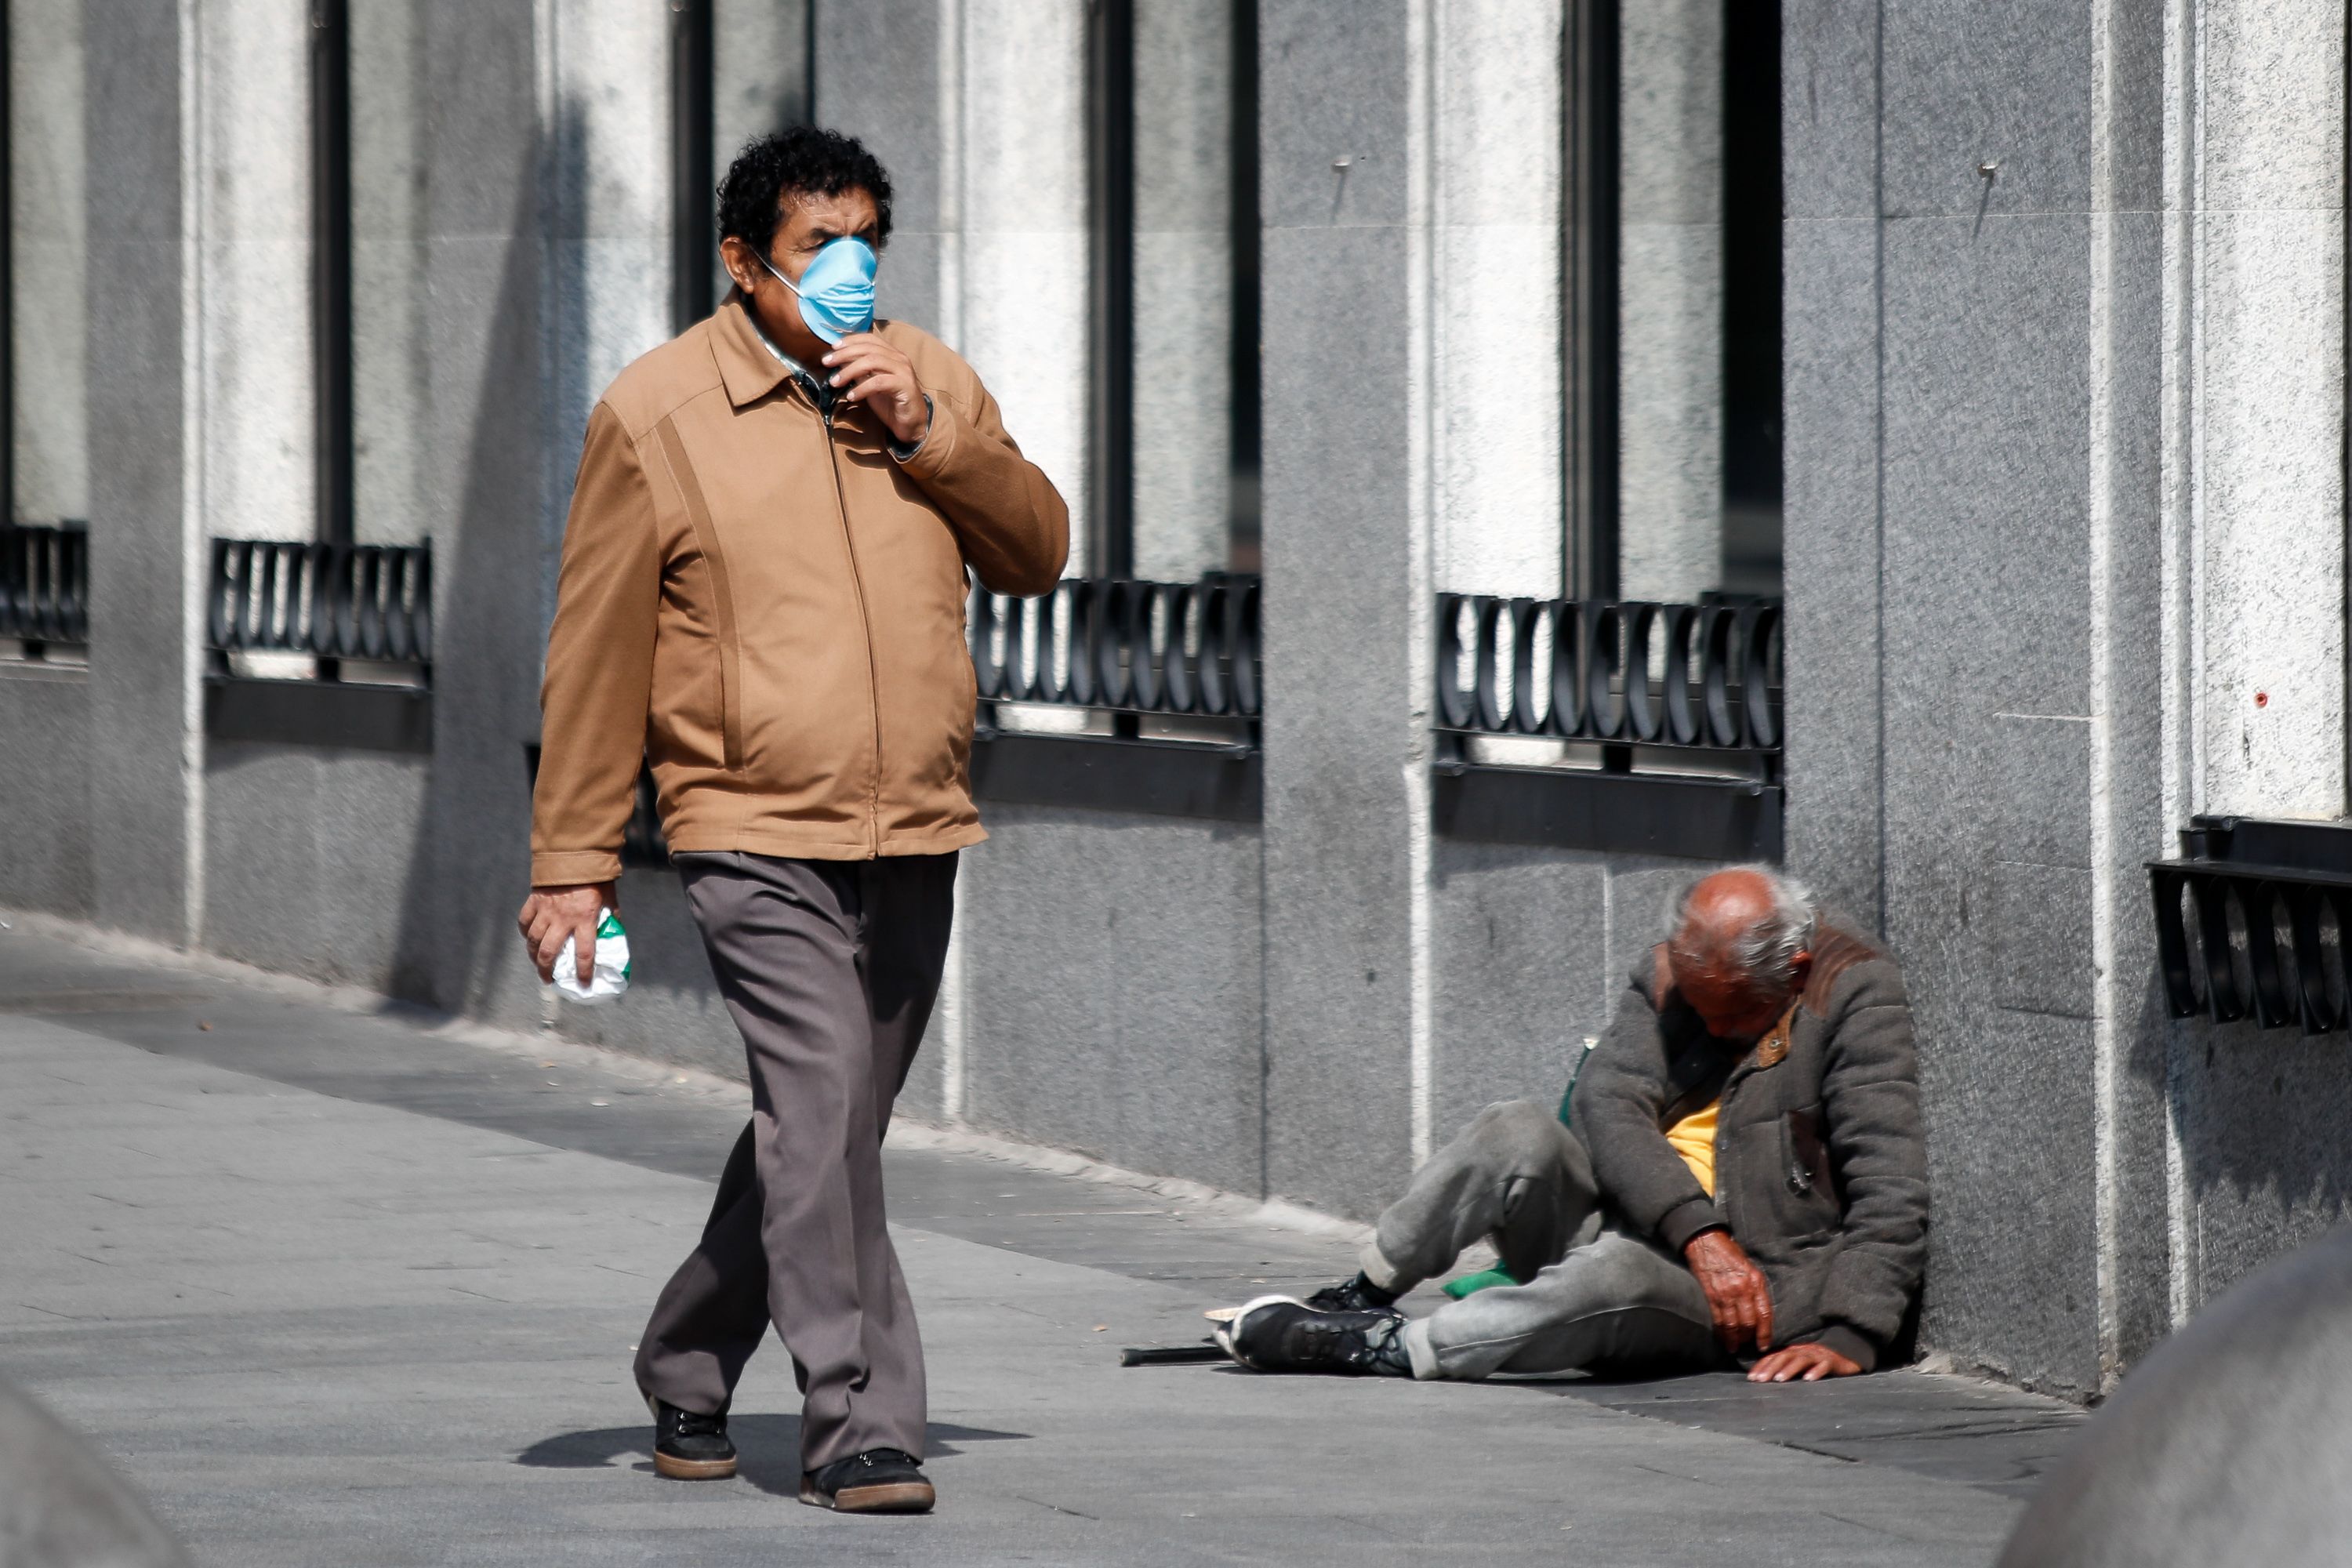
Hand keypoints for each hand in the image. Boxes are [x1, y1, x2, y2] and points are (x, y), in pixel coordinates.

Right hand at [517, 882, 615, 986]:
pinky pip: (524, 922)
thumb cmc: (596, 879)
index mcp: (585, 919)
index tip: (584, 984)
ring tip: (538, 964)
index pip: (584, 953)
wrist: (575, 854)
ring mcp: (545, 910)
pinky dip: (525, 933)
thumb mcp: (609, 899)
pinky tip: (529, 939)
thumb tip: (612, 935)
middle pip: (549, 952)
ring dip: (534, 956)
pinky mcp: (534, 901)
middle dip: (547, 971)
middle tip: (549, 980)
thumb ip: (609, 918)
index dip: (584, 972)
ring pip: (533, 940)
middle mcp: (563, 918)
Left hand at [822, 333, 929, 445]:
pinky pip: (879, 382)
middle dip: (844, 354)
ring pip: (872, 362)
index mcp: (891, 354)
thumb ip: (858, 371)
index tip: (832, 348)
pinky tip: (851, 396)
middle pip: (868, 348)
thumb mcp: (869, 383)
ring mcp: (903, 371)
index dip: (850, 340)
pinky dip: (862, 388)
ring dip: (849, 371)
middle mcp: (899, 358)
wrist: (912, 424)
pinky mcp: (905, 386)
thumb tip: (839, 359)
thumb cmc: (890, 403)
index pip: (869, 339)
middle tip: (827, 363)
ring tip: (835, 382)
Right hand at [1683, 1228, 1774, 1354]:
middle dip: (1748, 1338)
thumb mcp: (1750, 1267)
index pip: (1765, 1313)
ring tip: (1733, 1347)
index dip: (1765, 1333)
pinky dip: (1720, 1331)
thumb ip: (1756, 1288)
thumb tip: (1759, 1311)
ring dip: (1733, 1339)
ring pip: (1732, 1324)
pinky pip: (1718, 1318)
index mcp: (1756, 1281)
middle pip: (1749, 1322)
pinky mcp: (1711, 1295)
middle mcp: (1743, 1289)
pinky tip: (1722, 1338)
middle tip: (1747, 1347)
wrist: (1707, 1241)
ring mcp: (1726, 1293)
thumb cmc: (1730, 1253)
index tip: (1764, 1345)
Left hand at [1747, 1342, 1862, 1382]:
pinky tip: (1809, 1379)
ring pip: (1801, 1359)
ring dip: (1789, 1369)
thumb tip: (1765, 1382)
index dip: (1761, 1366)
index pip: (1773, 1357)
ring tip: (1779, 1379)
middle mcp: (1802, 1351)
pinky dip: (1816, 1371)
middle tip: (1760, 1380)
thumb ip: (1785, 1370)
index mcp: (1793, 1352)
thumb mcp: (1800, 1366)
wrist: (1846, 1357)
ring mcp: (1817, 1355)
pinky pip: (1824, 1365)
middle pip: (1784, 1357)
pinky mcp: (1832, 1361)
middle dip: (1770, 1368)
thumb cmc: (1818, 1364)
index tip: (1751, 1378)